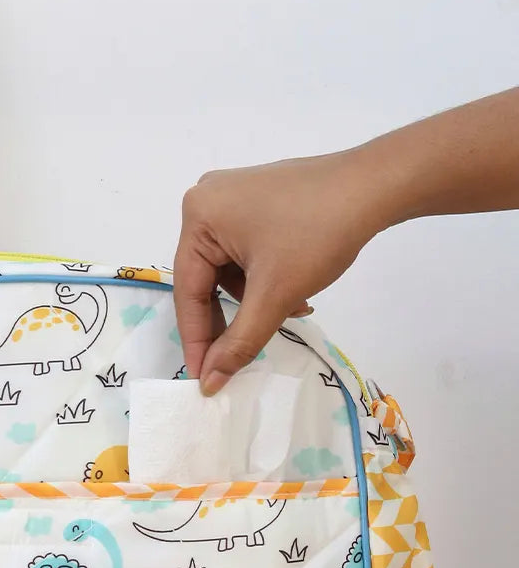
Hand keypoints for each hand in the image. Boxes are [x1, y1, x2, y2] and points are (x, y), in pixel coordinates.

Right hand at [173, 151, 383, 393]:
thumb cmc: (319, 234)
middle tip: (238, 359)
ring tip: (289, 311)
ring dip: (253, 300)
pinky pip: (244, 252)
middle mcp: (205, 202)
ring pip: (227, 270)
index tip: (203, 379)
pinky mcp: (255, 201)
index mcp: (198, 217)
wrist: (377, 185)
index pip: (188, 292)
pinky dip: (263, 278)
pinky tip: (292, 291)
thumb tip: (210, 382)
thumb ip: (239, 342)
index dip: (196, 340)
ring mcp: (231, 198)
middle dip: (230, 319)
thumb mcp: (274, 294)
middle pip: (206, 280)